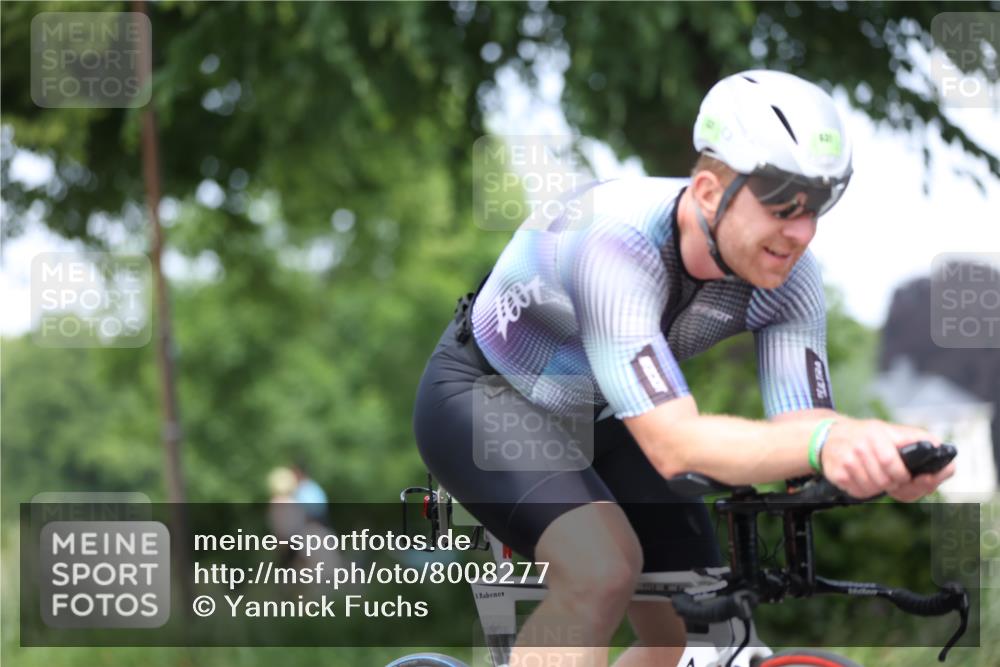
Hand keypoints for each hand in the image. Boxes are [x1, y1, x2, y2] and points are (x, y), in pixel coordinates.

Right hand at [819, 419, 953, 499]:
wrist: (831, 435)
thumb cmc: (870, 436)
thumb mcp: (894, 431)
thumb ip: (923, 442)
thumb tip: (948, 464)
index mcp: (877, 434)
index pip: (892, 464)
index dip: (903, 477)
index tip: (908, 477)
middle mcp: (859, 446)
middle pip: (884, 481)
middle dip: (893, 484)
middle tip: (892, 478)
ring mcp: (846, 460)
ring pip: (872, 489)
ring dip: (879, 488)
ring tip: (878, 477)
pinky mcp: (836, 473)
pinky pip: (858, 493)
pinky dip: (865, 491)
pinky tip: (863, 479)